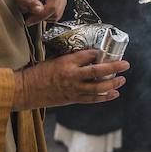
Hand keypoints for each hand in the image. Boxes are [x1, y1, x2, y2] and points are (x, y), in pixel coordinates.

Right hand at [13, 49, 129, 109]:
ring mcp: (73, 89)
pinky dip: (104, 97)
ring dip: (112, 84)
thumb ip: (70, 59)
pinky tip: (113, 94)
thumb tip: (86, 56)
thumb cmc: (37, 73)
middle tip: (125, 64)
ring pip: (98, 88)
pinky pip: (92, 99)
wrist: (25, 90)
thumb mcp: (53, 59)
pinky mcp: (72, 99)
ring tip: (122, 80)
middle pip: (98, 71)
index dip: (99, 53)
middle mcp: (72, 75)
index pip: (88, 55)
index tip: (106, 52)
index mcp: (66, 62)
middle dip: (114, 68)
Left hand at [14, 0, 85, 25]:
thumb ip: (30, 2)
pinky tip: (39, 15)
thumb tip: (41, 10)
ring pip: (55, 14)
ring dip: (42, 18)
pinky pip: (55, 18)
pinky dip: (45, 20)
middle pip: (54, 7)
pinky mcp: (60, 7)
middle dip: (41, 15)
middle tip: (28, 20)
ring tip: (32, 16)